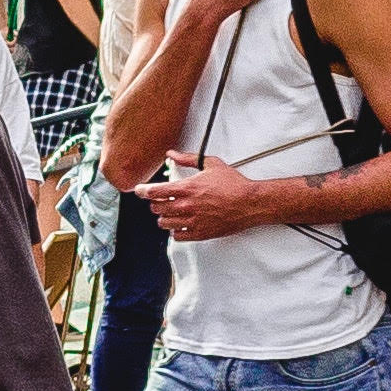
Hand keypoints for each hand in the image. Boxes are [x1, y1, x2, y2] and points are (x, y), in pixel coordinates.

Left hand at [143, 153, 290, 241]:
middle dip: (155, 203)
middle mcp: (187, 206)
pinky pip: (177, 236)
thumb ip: (187, 158)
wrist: (250, 203)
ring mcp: (193, 221)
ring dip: (164, 217)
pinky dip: (175, 230)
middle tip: (160, 200)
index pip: (154, 192)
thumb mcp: (211, 164)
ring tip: (170, 212)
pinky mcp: (200, 233)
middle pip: (156, 208)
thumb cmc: (233, 184)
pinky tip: (180, 224)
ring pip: (164, 223)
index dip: (143, 191)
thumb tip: (172, 154)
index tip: (140, 190)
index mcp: (187, 188)